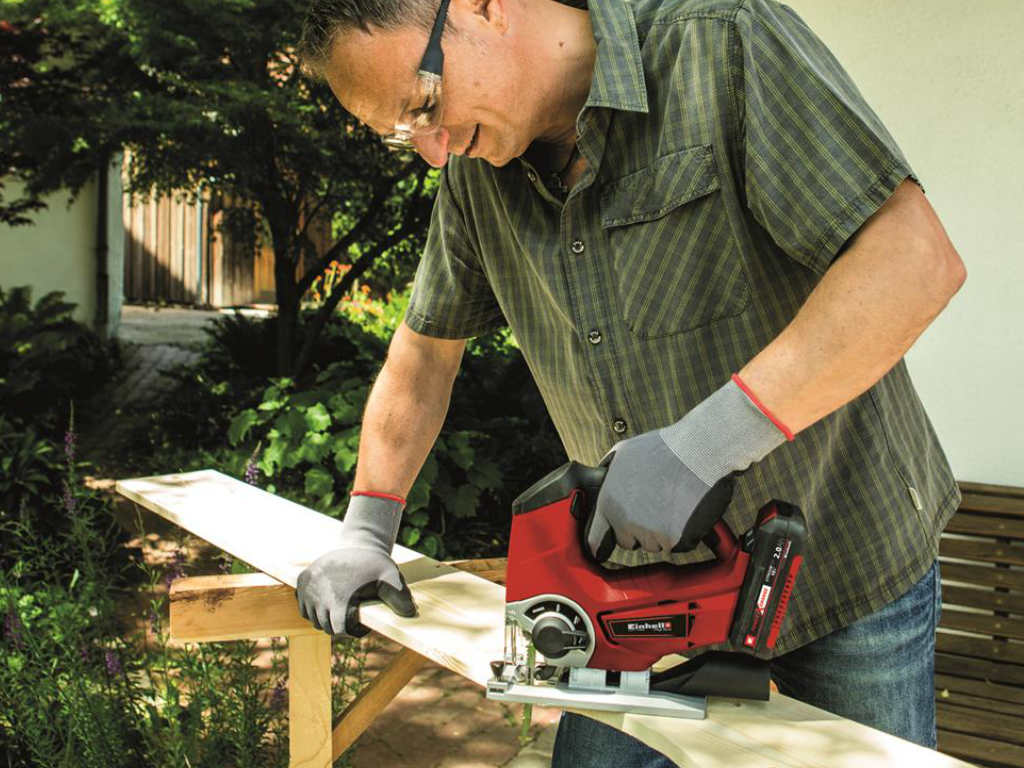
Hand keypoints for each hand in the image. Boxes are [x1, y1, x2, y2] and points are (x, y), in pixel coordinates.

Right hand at [296, 493, 416, 636]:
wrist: (358, 542)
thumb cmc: (375, 563)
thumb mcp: (392, 579)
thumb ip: (401, 598)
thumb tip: (410, 614)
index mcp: (339, 601)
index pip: (339, 631)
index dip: (352, 631)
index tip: (361, 623)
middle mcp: (319, 597)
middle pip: (326, 626)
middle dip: (339, 626)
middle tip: (352, 615)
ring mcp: (308, 589)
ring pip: (313, 618)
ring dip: (325, 619)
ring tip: (341, 608)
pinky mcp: (302, 581)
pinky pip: (303, 607)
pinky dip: (313, 609)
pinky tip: (328, 602)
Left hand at [585, 375, 790, 560]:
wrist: (699, 452)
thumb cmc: (663, 448)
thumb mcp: (622, 453)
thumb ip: (607, 474)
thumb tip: (599, 483)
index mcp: (608, 503)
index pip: (595, 540)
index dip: (602, 541)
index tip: (606, 544)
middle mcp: (626, 522)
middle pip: (629, 542)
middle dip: (638, 531)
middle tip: (654, 507)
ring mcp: (652, 534)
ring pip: (654, 544)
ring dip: (661, 532)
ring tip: (672, 503)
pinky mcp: (677, 541)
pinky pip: (678, 545)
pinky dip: (683, 534)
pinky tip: (686, 510)